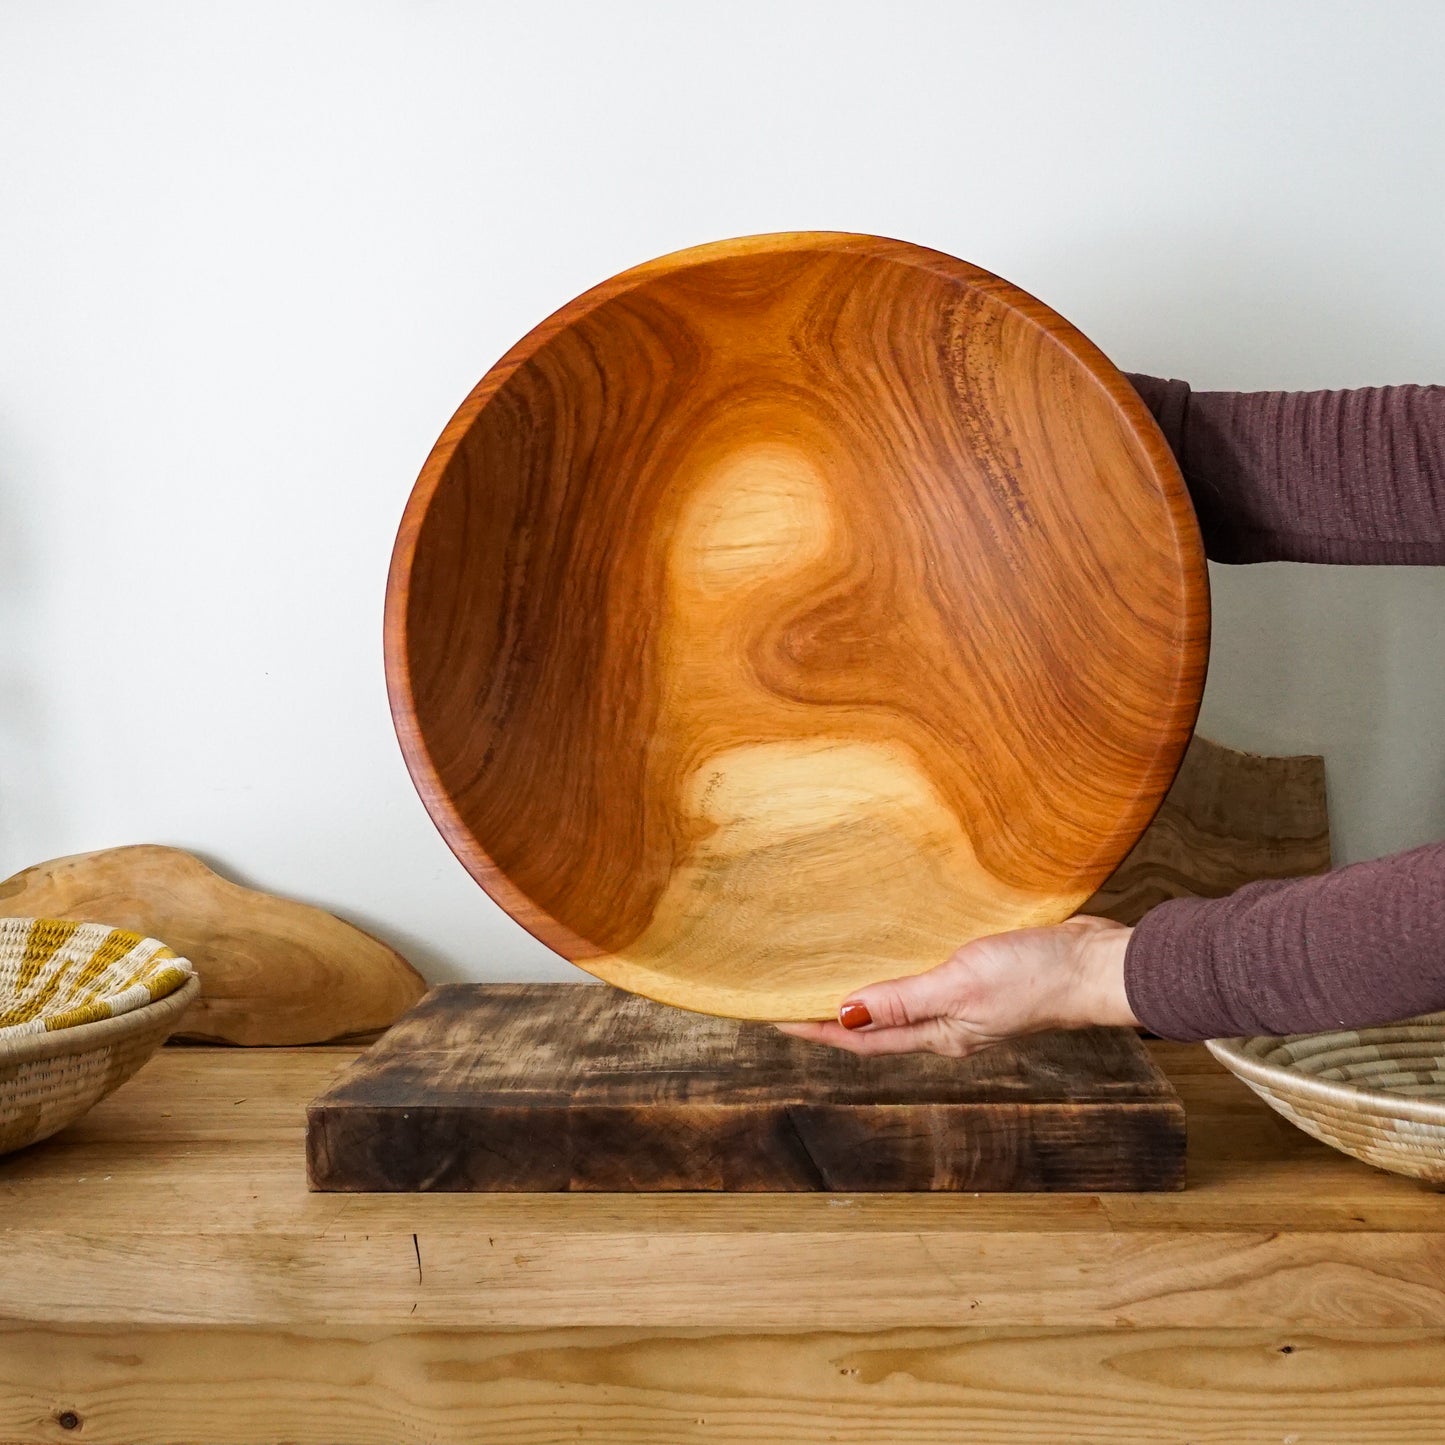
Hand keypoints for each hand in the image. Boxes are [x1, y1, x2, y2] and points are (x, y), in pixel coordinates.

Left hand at [774, 915, 1137, 1057]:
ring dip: (866, 991)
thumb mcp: (961, 985)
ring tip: (830, 970)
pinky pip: (928, 977)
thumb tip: (844, 1014)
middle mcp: (947, 1026)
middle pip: (876, 1026)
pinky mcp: (984, 977)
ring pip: (901, 1002)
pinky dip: (901, 968)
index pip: (861, 1039)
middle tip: (790, 994)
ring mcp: (967, 1003)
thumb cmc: (1037, 977)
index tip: (773, 1018)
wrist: (1100, 963)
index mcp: (939, 1035)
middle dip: (833, 1016)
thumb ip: (904, 999)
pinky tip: (894, 946)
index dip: (817, 1031)